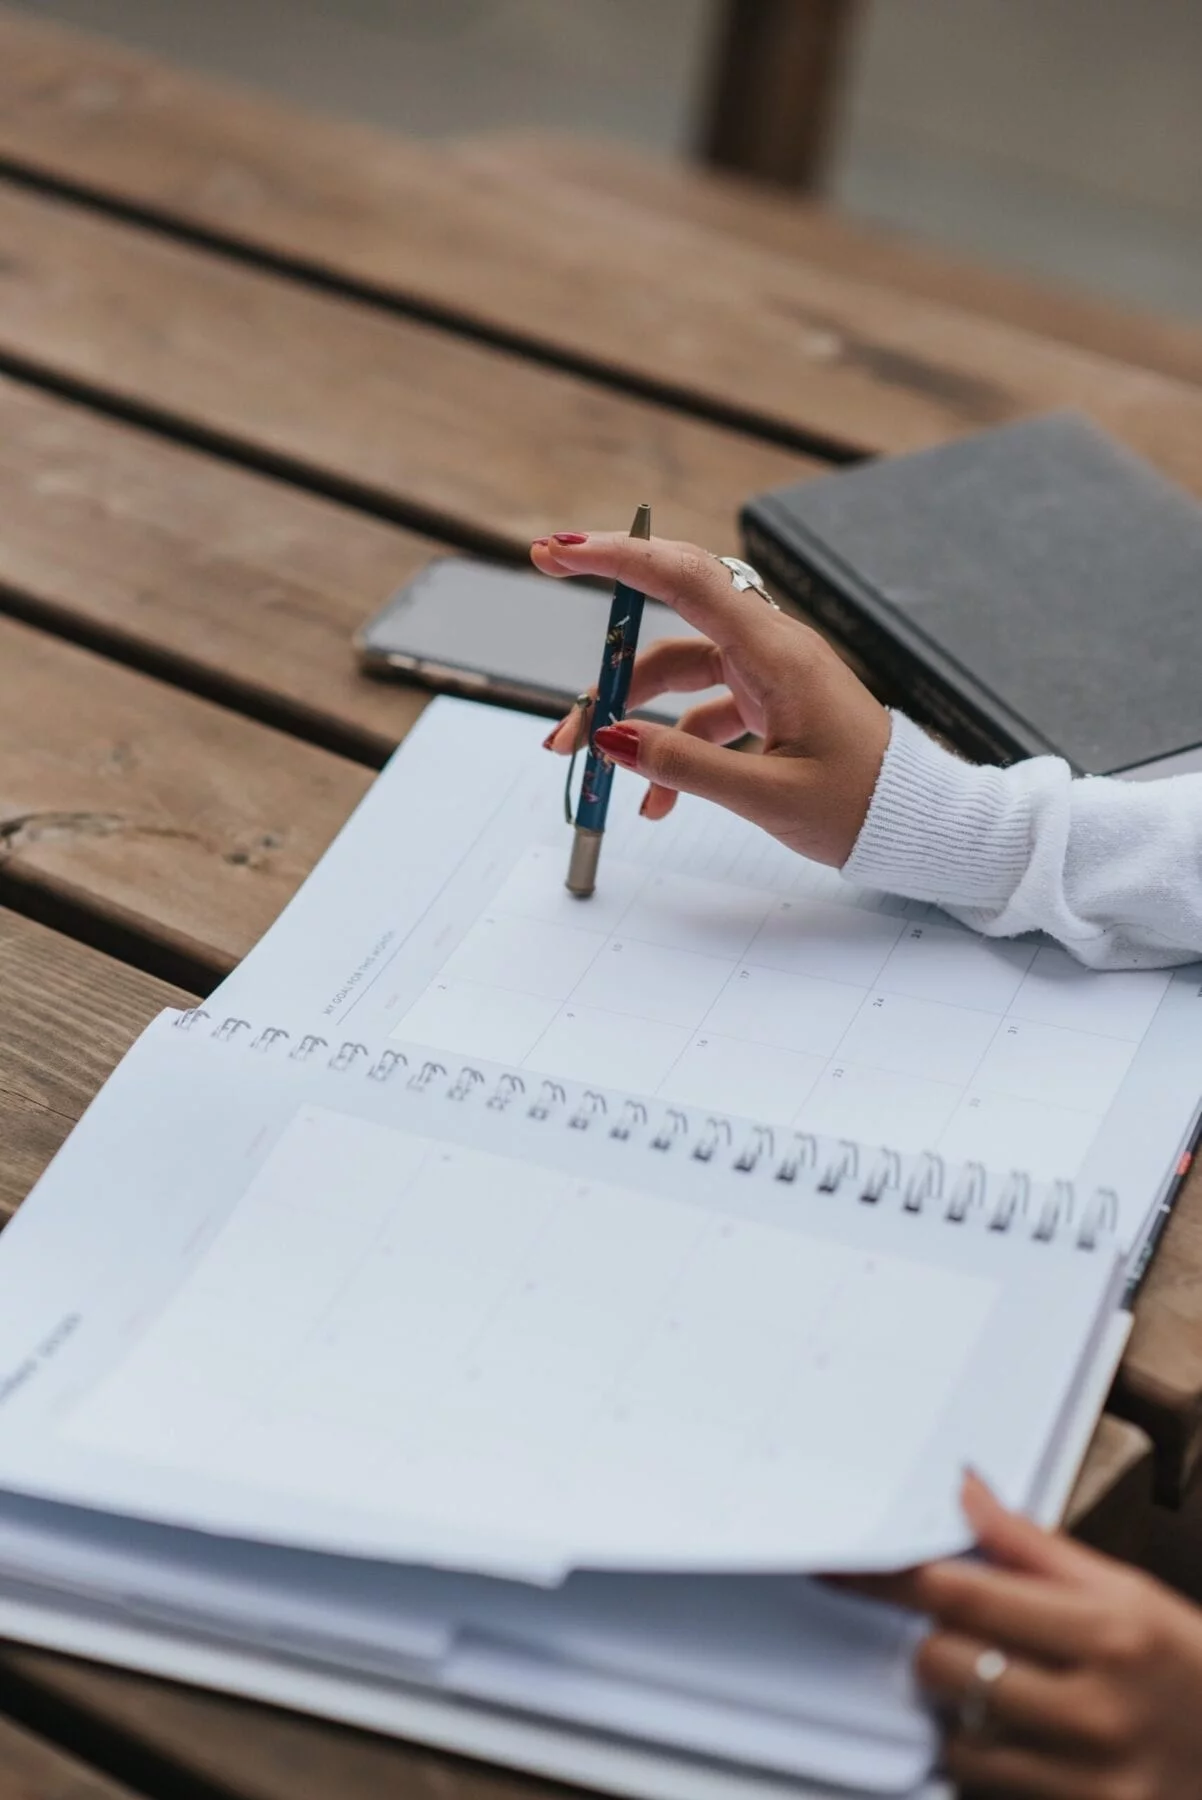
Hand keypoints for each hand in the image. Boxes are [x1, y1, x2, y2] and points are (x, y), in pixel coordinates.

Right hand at [531, 531, 889, 866]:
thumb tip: (612, 738)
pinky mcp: (769, 703)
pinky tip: (655, 802)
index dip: (617, 557)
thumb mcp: (767, 794)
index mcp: (777, 653)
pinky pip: (702, 714)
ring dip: (629, 715)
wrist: (919, 823)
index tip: (559, 550)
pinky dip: (671, 750)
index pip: (685, 578)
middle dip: (605, 659)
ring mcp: (768, 675)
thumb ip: (684, 765)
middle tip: (558, 681)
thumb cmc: (863, 804)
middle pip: (667, 627)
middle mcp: (770, 650)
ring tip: (589, 761)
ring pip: (677, 676)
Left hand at [856, 1472, 1201, 1798]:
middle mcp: (1099, 1706)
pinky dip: (986, 1757)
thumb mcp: (1128, 1591)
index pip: (962, 1592)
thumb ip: (1032, 1546)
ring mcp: (1091, 1777)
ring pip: (956, 1732)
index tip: (850, 1566)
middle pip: (944, 1661)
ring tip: (1012, 1691)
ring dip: (961, 1707)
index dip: (893, 1575)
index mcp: (1110, 1629)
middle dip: (940, 1641)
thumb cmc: (1190, 1667)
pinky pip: (984, 1784)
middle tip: (974, 1636)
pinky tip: (1026, 1739)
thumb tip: (964, 1491)